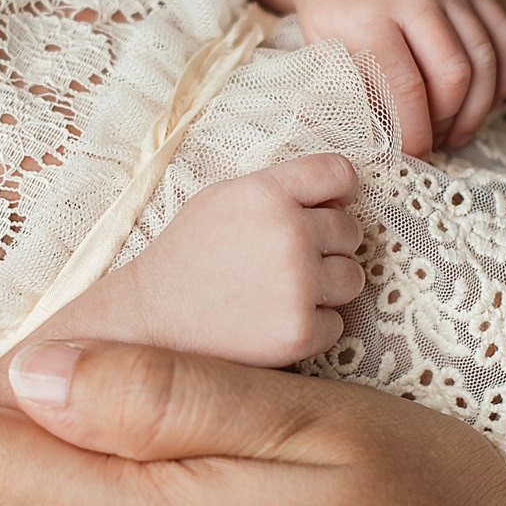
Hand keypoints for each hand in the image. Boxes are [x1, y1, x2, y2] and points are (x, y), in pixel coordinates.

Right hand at [92, 153, 365, 367]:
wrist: (152, 318)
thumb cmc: (188, 255)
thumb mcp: (223, 200)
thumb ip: (278, 190)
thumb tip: (337, 194)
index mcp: (268, 193)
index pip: (339, 173)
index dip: (341, 191)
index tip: (331, 206)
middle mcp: (289, 234)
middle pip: (350, 230)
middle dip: (328, 245)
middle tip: (289, 261)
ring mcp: (297, 285)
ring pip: (352, 278)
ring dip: (327, 287)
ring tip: (283, 291)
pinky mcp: (299, 331)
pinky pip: (337, 324)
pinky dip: (313, 326)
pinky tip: (274, 321)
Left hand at [219, 0, 505, 154]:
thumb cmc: (325, 8)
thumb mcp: (320, 49)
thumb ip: (348, 94)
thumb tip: (371, 150)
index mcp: (369, 14)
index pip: (406, 87)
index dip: (416, 133)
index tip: (413, 157)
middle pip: (455, 72)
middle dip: (449, 120)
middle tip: (436, 143)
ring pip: (485, 55)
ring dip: (479, 105)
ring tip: (459, 132)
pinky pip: (503, 33)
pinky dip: (503, 74)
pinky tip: (485, 101)